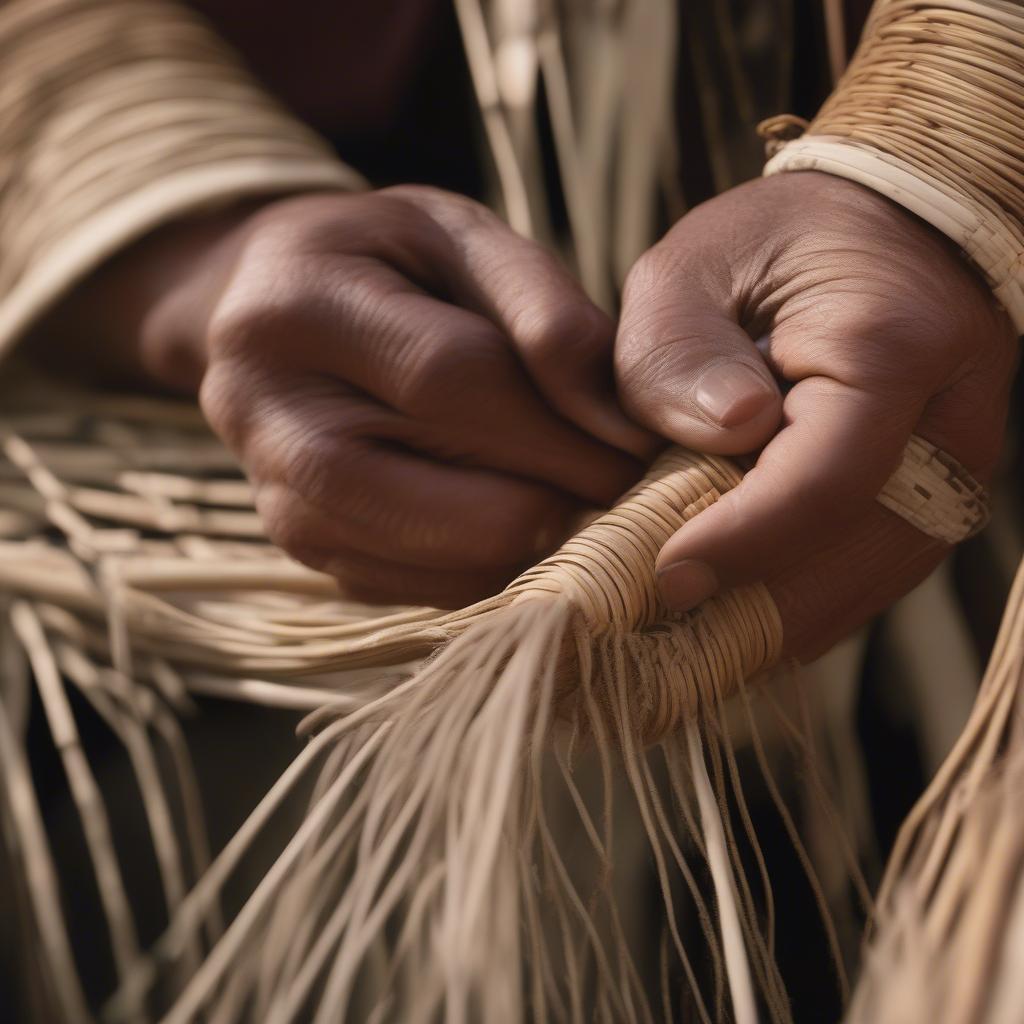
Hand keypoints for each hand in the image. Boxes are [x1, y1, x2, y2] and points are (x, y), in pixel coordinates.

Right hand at [128, 187, 650, 606]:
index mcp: (296, 306)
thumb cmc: (387, 264)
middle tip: (619, 488)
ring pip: (425, 558)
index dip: (556, 426)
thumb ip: (547, 312)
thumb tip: (618, 427)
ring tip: (576, 505)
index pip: (446, 380)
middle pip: (429, 492)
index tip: (636, 449)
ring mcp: (273, 495)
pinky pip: (413, 591)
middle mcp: (259, 412)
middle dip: (551, 497)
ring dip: (525, 546)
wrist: (277, 307)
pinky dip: (488, 570)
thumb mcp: (463, 238)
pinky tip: (523, 526)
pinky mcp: (300, 547)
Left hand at [616, 172, 1017, 658]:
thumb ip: (680, 348)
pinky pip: (874, 573)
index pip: (823, 481)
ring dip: (778, 619)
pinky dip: (806, 603)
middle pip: (854, 556)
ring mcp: (953, 469)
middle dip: (754, 606)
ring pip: (871, 581)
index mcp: (890, 350)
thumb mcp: (694, 265)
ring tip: (691, 636)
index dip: (741, 543)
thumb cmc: (774, 245)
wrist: (879, 233)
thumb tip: (724, 435)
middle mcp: (949, 423)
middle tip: (661, 630)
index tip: (665, 577)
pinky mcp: (935, 495)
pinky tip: (740, 614)